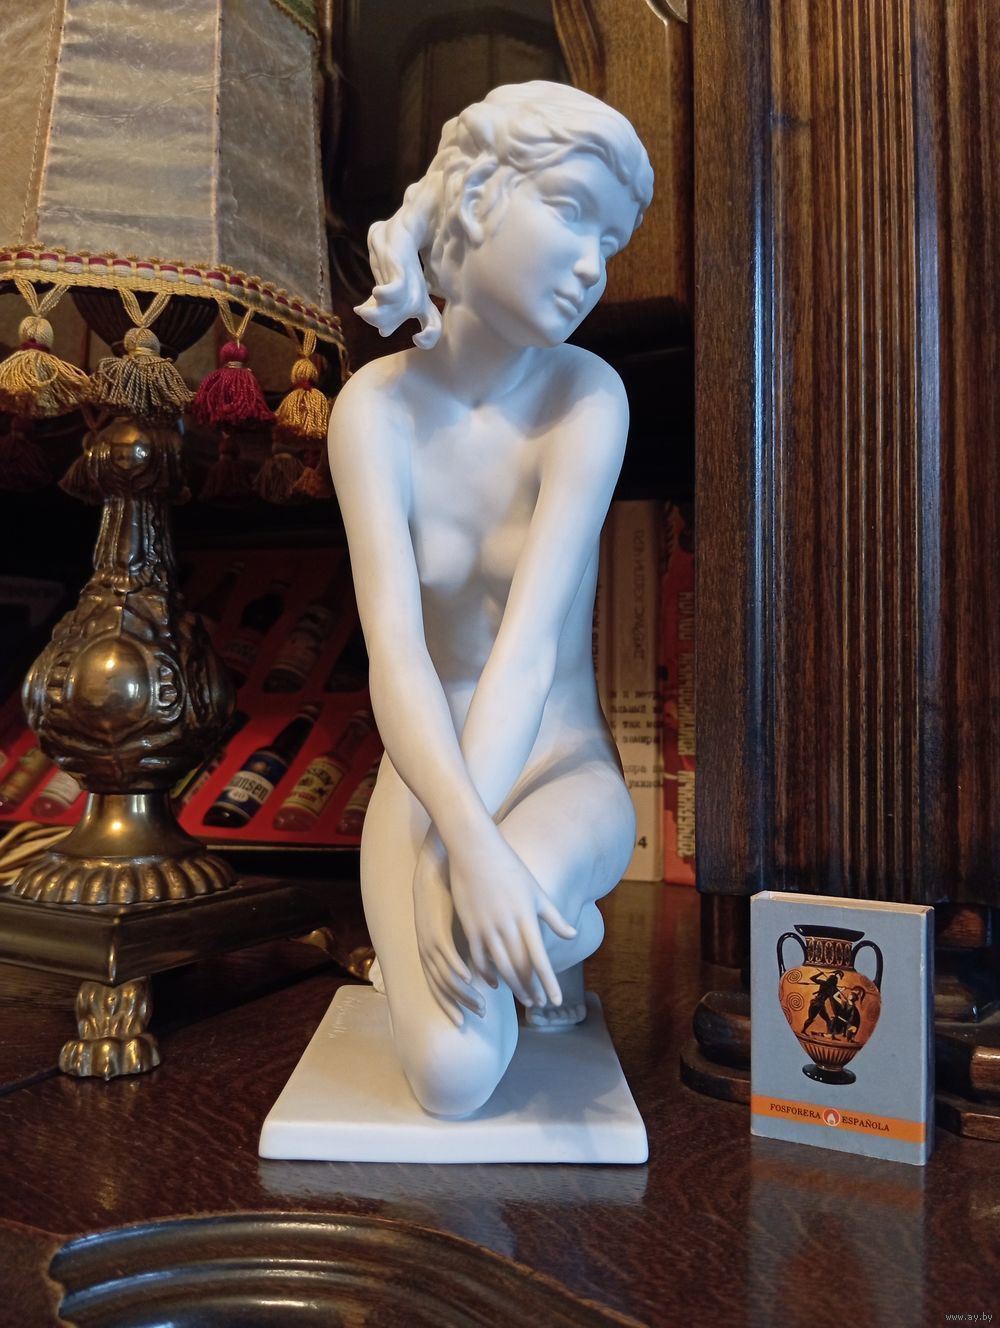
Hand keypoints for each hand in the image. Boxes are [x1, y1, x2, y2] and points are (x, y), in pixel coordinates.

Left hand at [412, 835, 483, 1026]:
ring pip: (445, 976)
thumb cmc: (450, 890)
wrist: (436, 865)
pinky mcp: (435, 929)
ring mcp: (430, 941)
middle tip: (480, 1014)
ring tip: (481, 1003)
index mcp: (432, 949)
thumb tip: (492, 949)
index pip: (441, 984)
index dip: (454, 1002)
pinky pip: (446, 955)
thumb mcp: (459, 919)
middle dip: (460, 1003)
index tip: (470, 1018)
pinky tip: (472, 980)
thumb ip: (472, 937)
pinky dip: (456, 970)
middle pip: (442, 986)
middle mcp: (427, 950)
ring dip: (462, 993)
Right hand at [447, 832, 576, 1009]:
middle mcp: (507, 925)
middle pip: (521, 967)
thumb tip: (571, 935)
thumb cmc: (509, 867)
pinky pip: (478, 958)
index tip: (556, 1000)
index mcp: (526, 916)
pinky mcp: (469, 926)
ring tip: (523, 999)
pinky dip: (487, 974)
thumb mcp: (535, 891)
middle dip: (532, 988)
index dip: (549, 982)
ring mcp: (486, 927)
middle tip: (539, 1005)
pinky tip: (495, 983)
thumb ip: (553, 917)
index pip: (540, 958)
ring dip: (513, 985)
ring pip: (500, 966)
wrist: (474, 850)